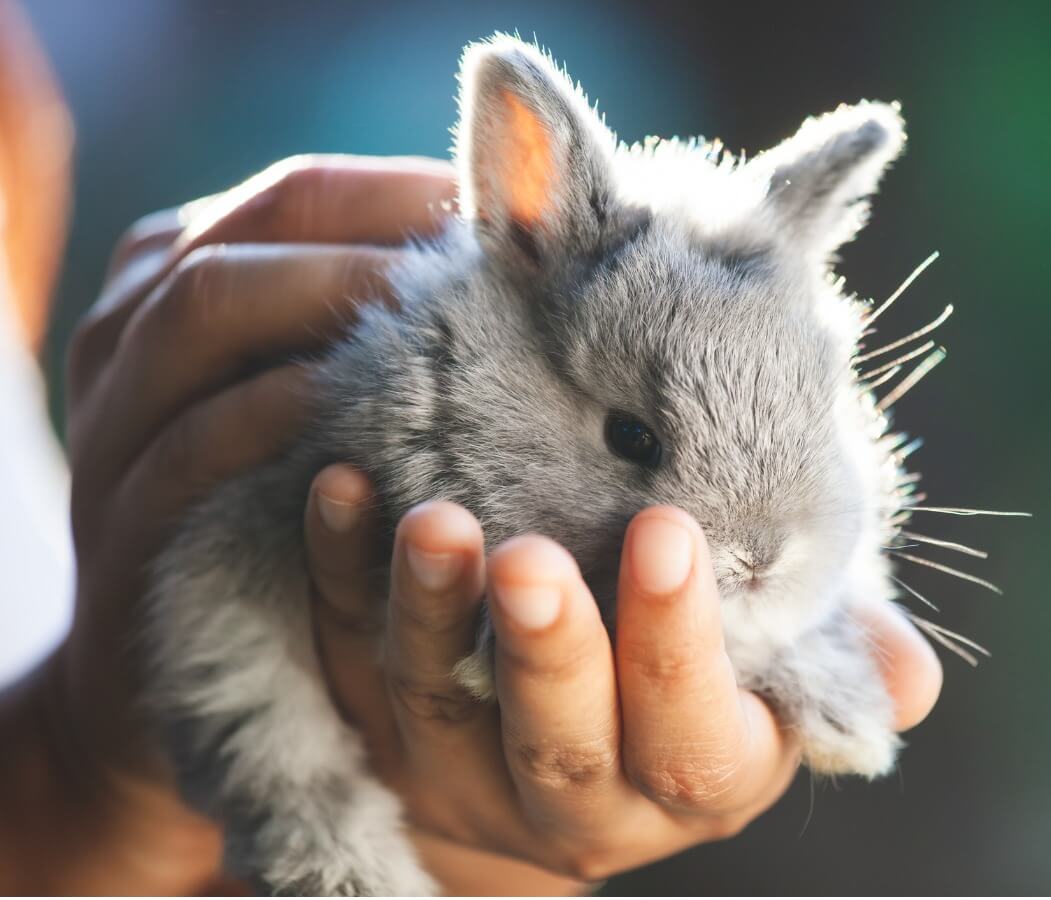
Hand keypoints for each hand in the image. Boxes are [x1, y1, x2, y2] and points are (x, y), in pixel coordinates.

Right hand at [0, 155, 455, 893]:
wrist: (161, 662)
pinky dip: (283, 418)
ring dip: (331, 309)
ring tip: (449, 336)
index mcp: (186, 278)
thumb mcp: (308, 399)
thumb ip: (371, 329)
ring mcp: (115, 417)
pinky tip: (371, 433)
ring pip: (206, 312)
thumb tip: (519, 267)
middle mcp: (135, 328)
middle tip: (489, 279)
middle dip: (372, 251)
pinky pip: (195, 444)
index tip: (512, 227)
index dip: (406, 198)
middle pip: (253, 232)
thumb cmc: (274, 508)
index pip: (301, 197)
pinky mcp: (123, 518)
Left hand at [304, 467, 942, 892]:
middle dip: (547, 653)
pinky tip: (344, 488)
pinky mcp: (375, 718)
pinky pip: (342, 650)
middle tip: (530, 557)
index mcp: (692, 772)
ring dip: (429, 614)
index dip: (678, 648)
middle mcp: (574, 794)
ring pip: (436, 705)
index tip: (666, 534)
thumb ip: (829, 655)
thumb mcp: (770, 661)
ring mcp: (460, 766)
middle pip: (559, 745)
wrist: (561, 724)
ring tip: (432, 522)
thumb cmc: (686, 662)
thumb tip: (907, 678)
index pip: (693, 740)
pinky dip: (338, 571)